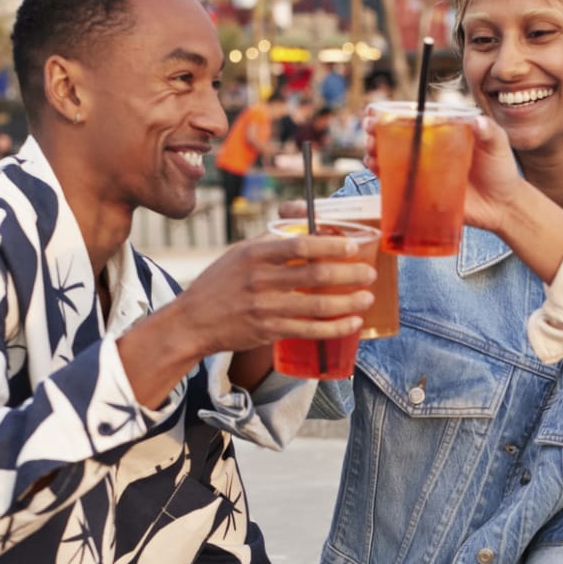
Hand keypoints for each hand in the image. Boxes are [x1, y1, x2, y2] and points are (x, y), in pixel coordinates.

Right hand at [169, 232, 375, 358]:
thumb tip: (307, 232)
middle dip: (350, 274)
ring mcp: (266, 307)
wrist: (192, 322)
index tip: (353, 247)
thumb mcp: (239, 254)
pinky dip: (335, 327)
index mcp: (255, 254)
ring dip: (348, 302)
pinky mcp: (269, 330)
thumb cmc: (219, 284)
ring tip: (367, 298)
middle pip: (316, 274)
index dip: (332, 246)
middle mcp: (261, 279)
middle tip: (369, 273)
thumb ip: (271, 244)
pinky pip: (310, 330)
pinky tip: (351, 323)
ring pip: (317, 304)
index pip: (301, 244)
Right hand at [359, 117, 531, 237]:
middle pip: (394, 136)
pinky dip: (381, 173)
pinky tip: (373, 166)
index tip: (375, 111)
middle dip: (375, 131)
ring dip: (372, 150)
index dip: (390, 113)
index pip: (412, 119)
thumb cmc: (501, 170)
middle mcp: (427, 150)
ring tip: (369, 148)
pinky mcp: (421, 193)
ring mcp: (422, 172)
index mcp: (441, 133)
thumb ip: (489, 131)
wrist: (504, 206)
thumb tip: (477, 121)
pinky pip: (396, 182)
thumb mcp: (498, 145)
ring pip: (389, 157)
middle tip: (370, 130)